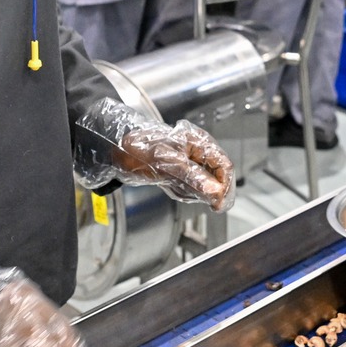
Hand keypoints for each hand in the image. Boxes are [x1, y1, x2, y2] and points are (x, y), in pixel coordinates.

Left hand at [117, 118, 233, 210]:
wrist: (119, 150)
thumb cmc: (142, 148)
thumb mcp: (168, 164)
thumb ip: (194, 178)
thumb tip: (215, 192)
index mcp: (199, 142)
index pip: (224, 166)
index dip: (226, 186)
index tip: (220, 203)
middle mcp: (198, 152)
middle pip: (216, 178)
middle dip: (206, 191)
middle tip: (199, 201)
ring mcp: (191, 163)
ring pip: (203, 186)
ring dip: (191, 192)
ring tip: (171, 185)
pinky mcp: (182, 173)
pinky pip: (190, 188)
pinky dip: (181, 192)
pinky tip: (168, 185)